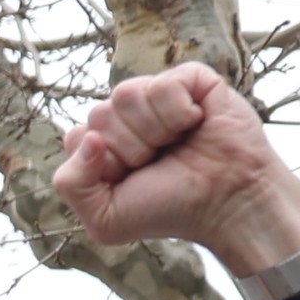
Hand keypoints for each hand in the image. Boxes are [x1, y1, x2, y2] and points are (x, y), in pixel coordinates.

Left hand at [56, 64, 299, 282]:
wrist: (227, 203)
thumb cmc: (170, 208)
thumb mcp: (105, 219)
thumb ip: (71, 185)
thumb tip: (87, 138)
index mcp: (105, 144)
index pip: (76, 137)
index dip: (104, 163)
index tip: (132, 179)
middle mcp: (128, 117)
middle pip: (99, 114)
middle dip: (129, 148)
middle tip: (159, 162)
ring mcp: (158, 96)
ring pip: (125, 94)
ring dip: (153, 130)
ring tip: (177, 144)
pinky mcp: (190, 80)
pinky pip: (163, 84)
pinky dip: (178, 111)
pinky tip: (195, 124)